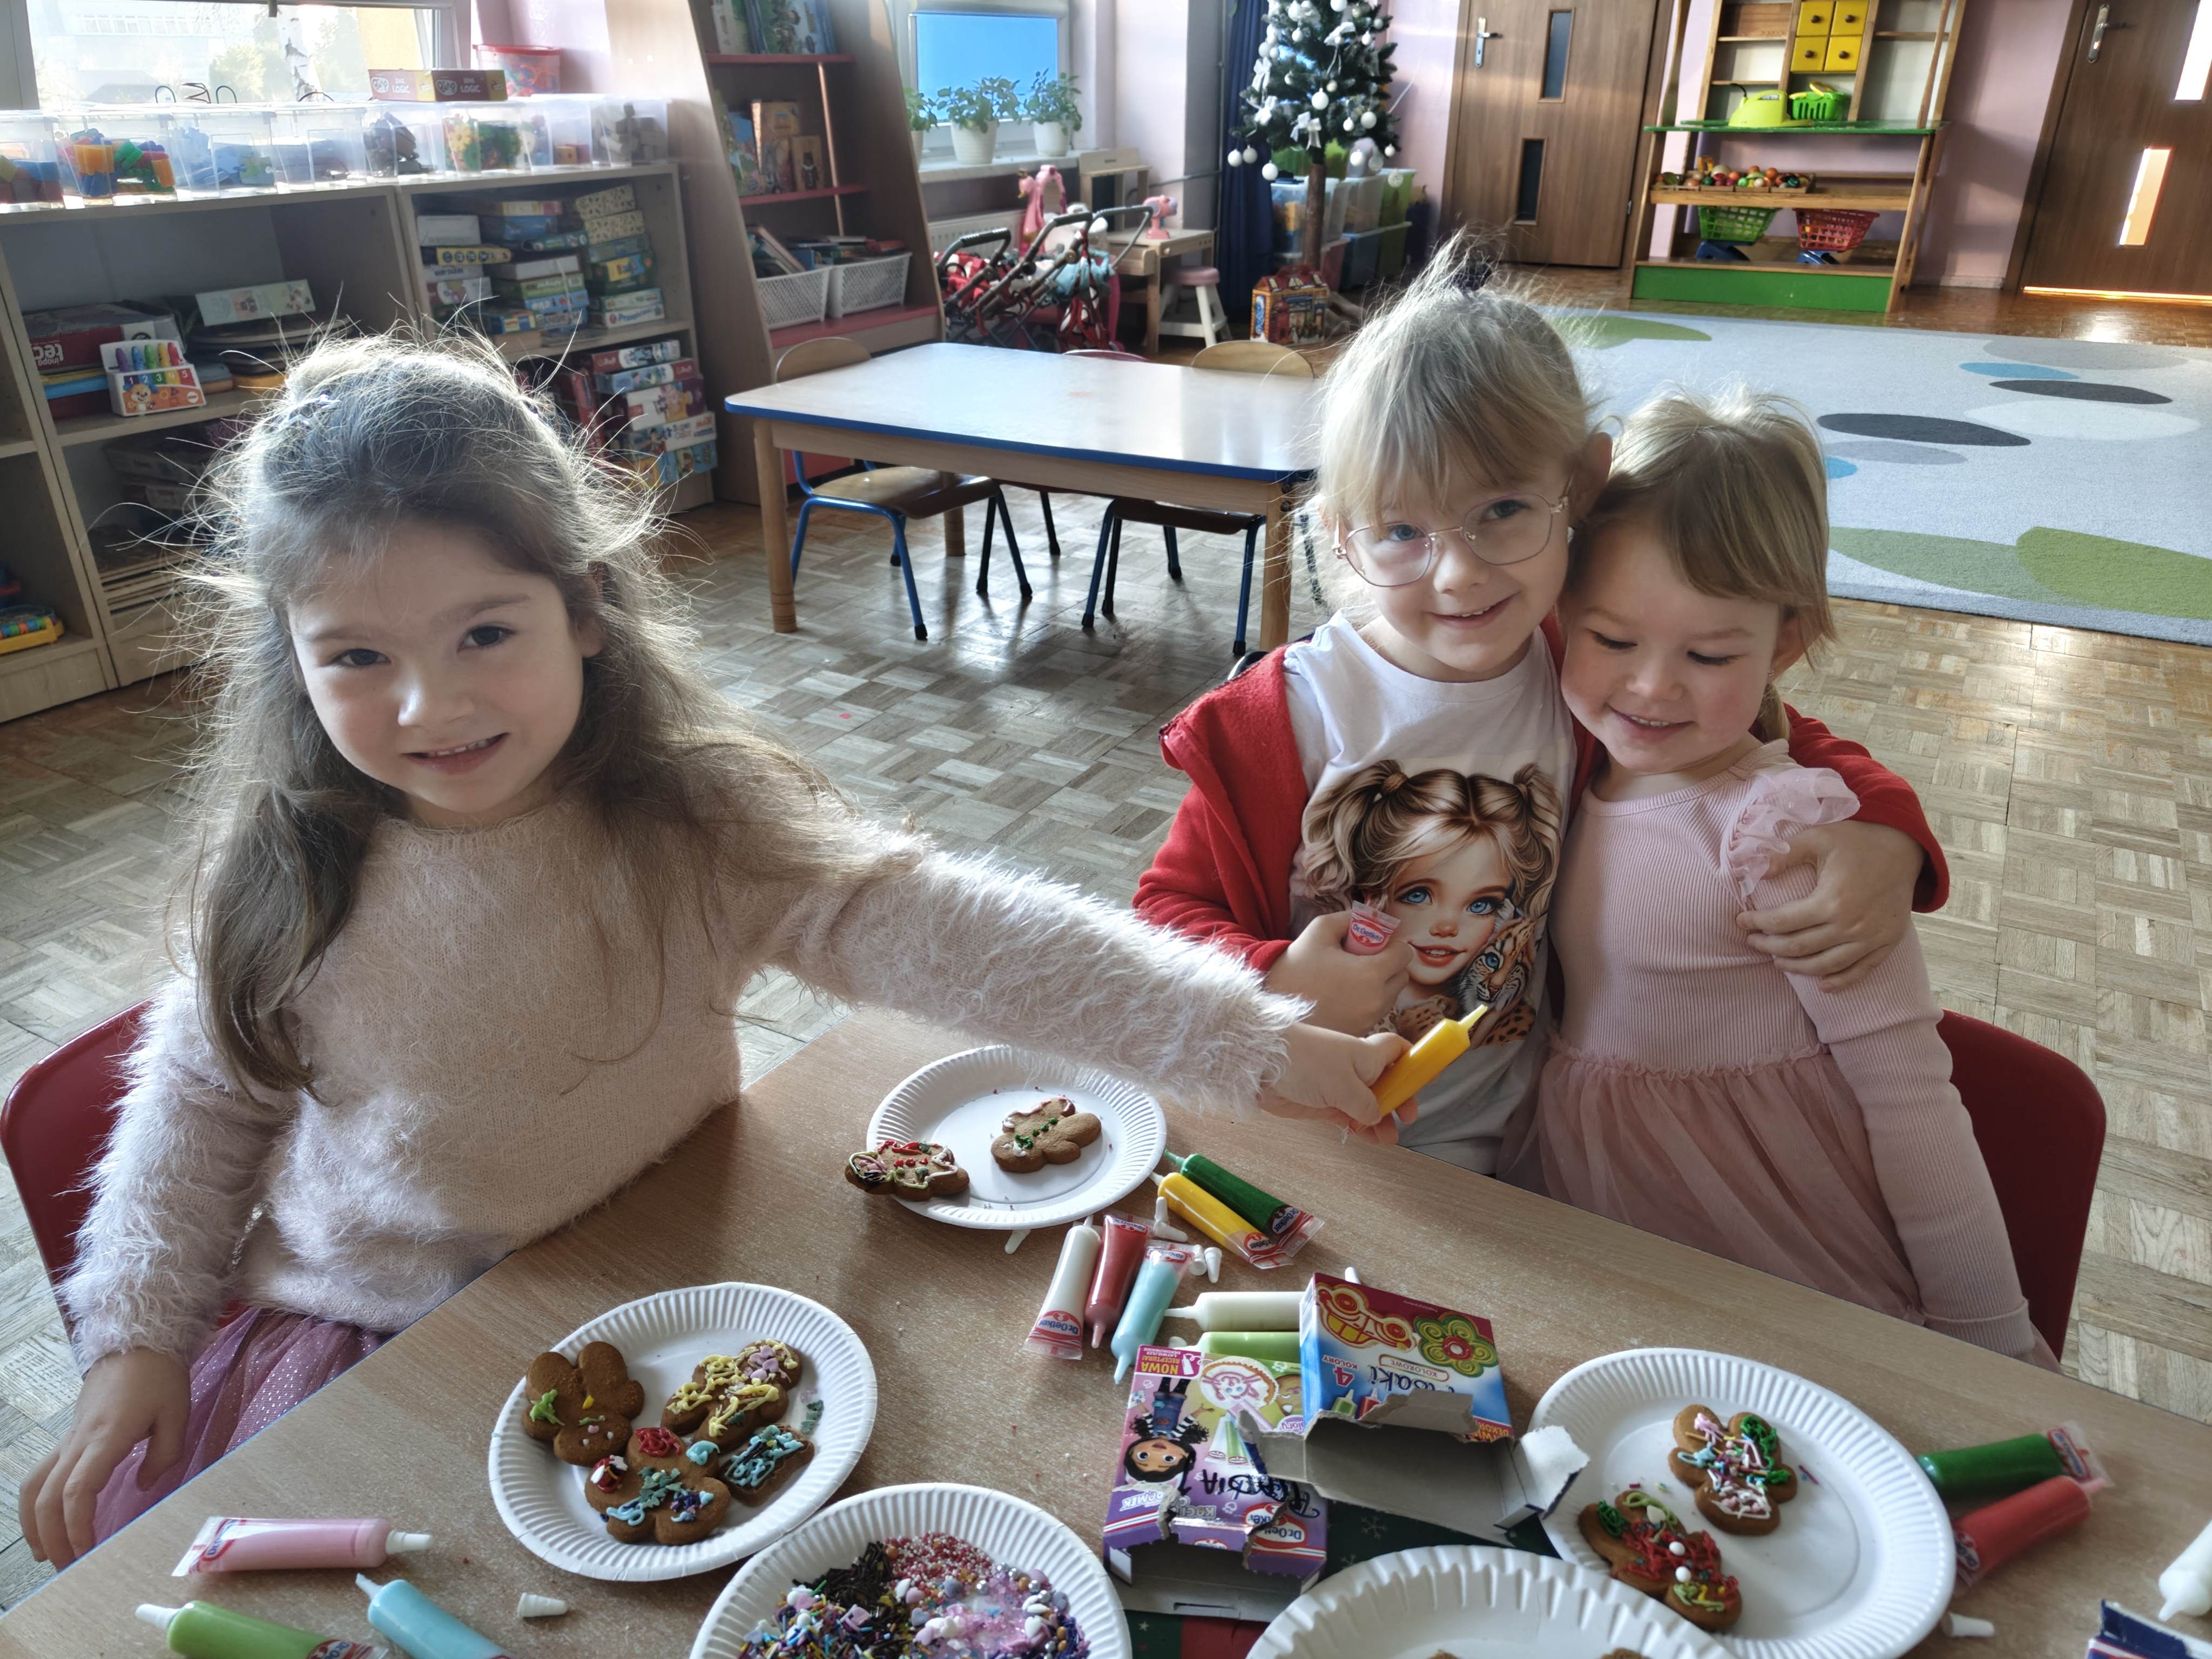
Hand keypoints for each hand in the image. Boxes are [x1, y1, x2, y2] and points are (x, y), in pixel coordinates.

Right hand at [21, 1347, 188, 1566]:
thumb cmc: (160, 1376)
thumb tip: (142, 1486)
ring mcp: (68, 1439)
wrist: (136, 1341)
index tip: (87, 1550)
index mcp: (107, 1437)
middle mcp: (79, 1441)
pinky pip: (40, 1474)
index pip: (78, 1489)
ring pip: (34, 1487)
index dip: (77, 1524)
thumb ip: (164, 1453)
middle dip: (54, 1537)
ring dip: (35, 1525)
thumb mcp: (177, 1412)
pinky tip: (43, 1525)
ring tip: (49, 1555)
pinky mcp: (67, 1437)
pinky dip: (34, 1504)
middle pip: (49, 1497)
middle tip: (69, 1568)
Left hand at [1261, 1023, 1410, 1142]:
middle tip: (1407, 1119)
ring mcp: (1339, 1087)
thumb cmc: (1306, 1062)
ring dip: (1380, 1121)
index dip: (1413, 1063)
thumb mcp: (1344, 1084)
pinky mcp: (1323, 1103)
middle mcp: (1356, 1068)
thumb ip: (1365, 1104)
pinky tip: (1367, 1138)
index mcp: (1367, 1054)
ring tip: (1387, 1140)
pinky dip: (1360, 1127)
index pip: (1398, 1051)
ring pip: (1369, 1105)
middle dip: (1399, 1101)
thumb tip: (1376, 1117)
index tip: (1424, 1081)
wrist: (1261, 1065)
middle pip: (1387, 1083)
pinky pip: (1349, 1116)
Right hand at [1262, 911, 1412, 1035]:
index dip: (1392, 944)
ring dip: (1380, 983)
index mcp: (1371, 973)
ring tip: (1349, 978)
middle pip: (1401, 976)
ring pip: (1390, 995)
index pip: (1404, 954)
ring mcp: (1370, 1019)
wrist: (1273, 1006)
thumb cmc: (1296, 965)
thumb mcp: (1320, 930)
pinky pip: (1376, 1011)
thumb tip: (1373, 917)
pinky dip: (1368, 1001)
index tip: (1375, 943)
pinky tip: (1343, 995)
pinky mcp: (1360, 1032)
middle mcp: (1377, 1000)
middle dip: (1388, 964)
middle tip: (1362, 959)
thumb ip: (1350, 918)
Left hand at [1739, 820, 1921, 990]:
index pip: (1783, 922)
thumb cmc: (1857, 841)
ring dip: (1798, 967)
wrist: (1903, 847)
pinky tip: (1822, 985)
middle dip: (1770, 947)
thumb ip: (1785, 854)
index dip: (1757, 923)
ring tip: (1778, 961)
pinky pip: (1861, 970)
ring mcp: (1871, 937)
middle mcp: (1851, 925)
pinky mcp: (1887, 942)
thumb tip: (1756, 871)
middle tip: (1752, 942)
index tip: (1741, 921)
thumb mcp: (1818, 837)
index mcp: (1832, 900)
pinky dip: (1841, 981)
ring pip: (1826, 965)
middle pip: (1800, 947)